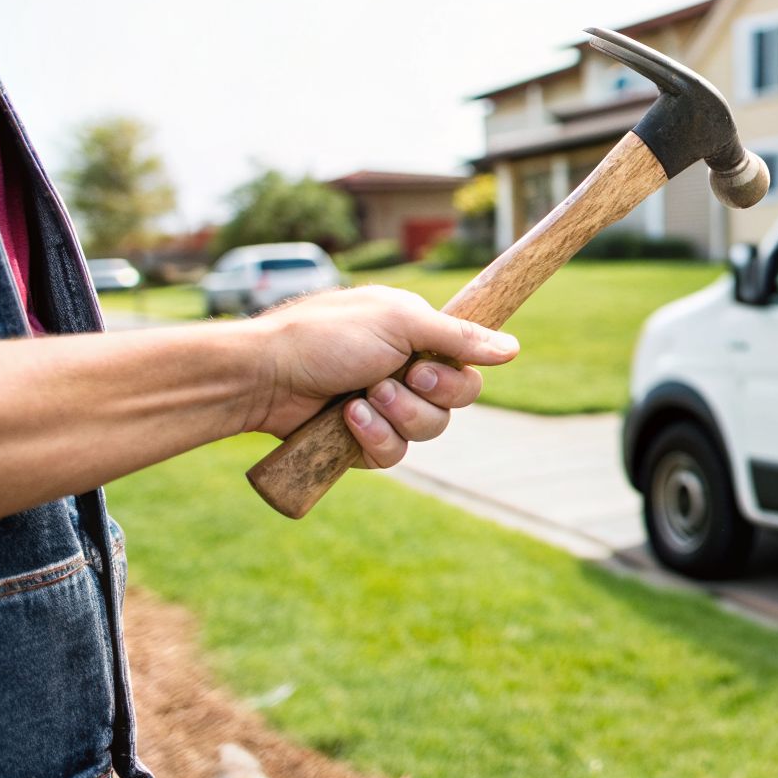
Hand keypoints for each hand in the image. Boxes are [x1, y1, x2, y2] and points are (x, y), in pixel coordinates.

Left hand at [245, 286, 519, 466]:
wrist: (264, 375)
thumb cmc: (325, 336)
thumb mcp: (399, 322)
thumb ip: (459, 337)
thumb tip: (513, 348)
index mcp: (419, 337)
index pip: (469, 366)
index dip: (456, 376)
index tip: (424, 367)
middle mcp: (407, 371)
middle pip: (457, 402)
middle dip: (426, 396)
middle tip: (391, 378)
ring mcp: (386, 408)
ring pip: (429, 432)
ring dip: (397, 416)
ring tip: (361, 399)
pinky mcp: (363, 441)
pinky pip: (395, 454)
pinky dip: (374, 437)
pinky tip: (347, 420)